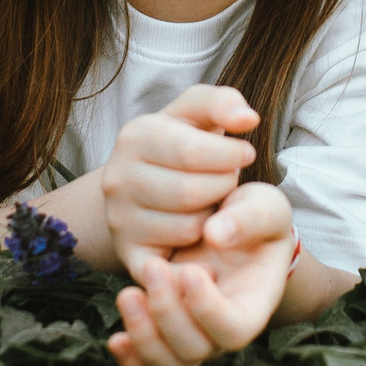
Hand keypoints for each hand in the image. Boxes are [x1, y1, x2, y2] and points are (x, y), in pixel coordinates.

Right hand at [97, 85, 257, 275]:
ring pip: (188, 227)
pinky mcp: (127, 253)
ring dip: (213, 217)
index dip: (230, 155)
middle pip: (192, 192)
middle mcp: (117, 178)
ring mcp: (118, 218)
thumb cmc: (182, 142)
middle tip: (227, 179)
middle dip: (224, 185)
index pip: (193, 151)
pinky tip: (204, 239)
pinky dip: (193, 256)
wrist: (144, 183)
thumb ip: (224, 103)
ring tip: (209, 201)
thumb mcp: (198, 113)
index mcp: (135, 136)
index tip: (245, 154)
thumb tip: (248, 119)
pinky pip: (174, 262)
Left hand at [108, 183, 297, 365]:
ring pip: (170, 365)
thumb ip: (247, 218)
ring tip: (127, 295)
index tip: (190, 270)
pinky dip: (131, 359)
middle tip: (154, 267)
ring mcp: (195, 335)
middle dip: (168, 313)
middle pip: (196, 350)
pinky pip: (150, 365)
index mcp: (253, 305)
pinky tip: (115, 340)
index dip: (208, 309)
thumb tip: (216, 234)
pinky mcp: (168, 332)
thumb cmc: (252, 215)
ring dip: (144, 336)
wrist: (225, 222)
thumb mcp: (263, 205)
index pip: (234, 329)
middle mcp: (223, 330)